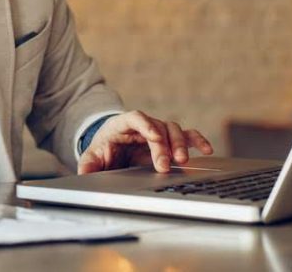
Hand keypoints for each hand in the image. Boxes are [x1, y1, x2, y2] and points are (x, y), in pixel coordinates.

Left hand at [78, 111, 212, 174]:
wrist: (112, 146)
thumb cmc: (104, 149)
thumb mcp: (92, 156)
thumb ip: (88, 164)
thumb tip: (85, 174)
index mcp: (122, 124)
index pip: (135, 117)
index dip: (145, 124)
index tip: (152, 136)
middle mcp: (144, 125)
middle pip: (158, 127)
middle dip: (162, 145)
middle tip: (164, 164)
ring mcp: (159, 131)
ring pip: (174, 130)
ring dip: (180, 144)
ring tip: (182, 161)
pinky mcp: (169, 141)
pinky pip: (186, 137)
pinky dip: (197, 141)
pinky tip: (207, 150)